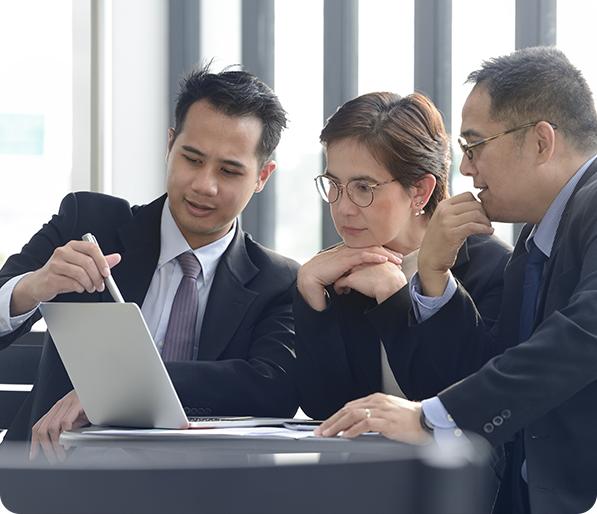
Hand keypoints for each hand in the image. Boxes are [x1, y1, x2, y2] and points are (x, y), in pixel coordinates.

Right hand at [11, 240, 120, 315]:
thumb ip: (99, 261)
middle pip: (88, 262)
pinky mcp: (51, 277)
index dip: (102, 261)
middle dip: (97, 277)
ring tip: (90, 288)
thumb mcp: (82, 265)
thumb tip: (116, 257)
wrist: (40, 283)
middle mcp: (62, 252)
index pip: (92, 248)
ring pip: (81, 273)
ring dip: (89, 284)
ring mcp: (55, 264)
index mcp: (73, 246)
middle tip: (100, 285)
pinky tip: (79, 288)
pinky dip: (80, 288)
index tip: (107, 273)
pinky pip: (72, 283)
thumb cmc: (63, 273)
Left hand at [29, 389, 88, 463]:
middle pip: (42, 430)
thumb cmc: (91, 400)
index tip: (34, 455)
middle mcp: (59, 406)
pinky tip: (68, 443)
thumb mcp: (77, 416)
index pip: (38, 426)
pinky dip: (65, 435)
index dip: (34, 443)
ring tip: (61, 454)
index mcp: (57, 408)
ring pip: (51, 428)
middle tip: (52, 458)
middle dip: (46, 448)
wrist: (100, 386)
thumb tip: (63, 441)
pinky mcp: (76, 404)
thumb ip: (69, 427)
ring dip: (55, 445)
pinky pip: (65, 422)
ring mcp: (66, 404)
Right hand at [297, 244, 401, 310]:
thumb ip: (344, 280)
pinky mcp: (345, 259)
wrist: (310, 277)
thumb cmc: (321, 278)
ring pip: (371, 250)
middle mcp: (349, 252)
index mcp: (348, 255)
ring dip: (385, 254)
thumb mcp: (337, 278)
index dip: (381, 254)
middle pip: (372, 248)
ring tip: (396, 259)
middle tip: (399, 259)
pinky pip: (363, 255)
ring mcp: (347, 254)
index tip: (392, 260)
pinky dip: (375, 255)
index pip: (368, 251)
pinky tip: (384, 259)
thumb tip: (348, 288)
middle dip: (388, 253)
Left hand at [314, 393, 430, 444]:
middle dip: (332, 421)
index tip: (326, 425)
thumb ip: (372, 416)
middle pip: (348, 409)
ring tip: (328, 434)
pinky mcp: (387, 422)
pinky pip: (366, 424)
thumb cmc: (410, 419)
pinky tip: (346, 435)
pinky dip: (353, 429)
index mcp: (376, 399)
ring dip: (338, 425)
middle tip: (321, 430)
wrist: (428, 420)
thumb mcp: (387, 413)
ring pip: (353, 415)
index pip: (349, 406)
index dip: (335, 416)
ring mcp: (382, 411)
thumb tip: (354, 427)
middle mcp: (377, 402)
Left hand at [333, 260, 407, 303]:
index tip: (354, 272)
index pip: (358, 258)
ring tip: (342, 286)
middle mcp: (361, 261)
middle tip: (344, 277)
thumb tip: (383, 274)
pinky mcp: (351, 279)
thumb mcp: (392, 269)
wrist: (392, 286)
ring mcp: (355, 269)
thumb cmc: (395, 280)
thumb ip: (385, 268)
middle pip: (348, 264)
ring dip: (340, 279)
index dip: (355, 266)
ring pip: (342, 272)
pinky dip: (338, 287)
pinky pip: (339, 283)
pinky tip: (340, 291)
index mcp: (371, 256)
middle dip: (346, 271)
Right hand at [418, 193, 492, 296]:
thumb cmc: (440, 241)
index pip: (468, 195)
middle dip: (485, 213)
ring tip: (489, 228)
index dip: (479, 203)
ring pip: (476, 214)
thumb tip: (479, 205)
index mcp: (442, 205)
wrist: (429, 260)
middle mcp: (443, 211)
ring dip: (487, 222)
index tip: (482, 213)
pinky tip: (489, 232)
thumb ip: (457, 211)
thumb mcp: (445, 221)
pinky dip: (485, 229)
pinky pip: (474, 226)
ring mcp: (446, 222)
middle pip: (474, 204)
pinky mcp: (452, 234)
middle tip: (488, 223)